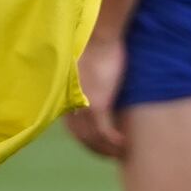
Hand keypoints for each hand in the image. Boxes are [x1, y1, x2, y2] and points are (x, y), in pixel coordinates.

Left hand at [62, 27, 131, 158]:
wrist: (100, 36)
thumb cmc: (95, 46)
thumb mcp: (85, 70)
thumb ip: (85, 84)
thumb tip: (94, 90)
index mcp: (67, 98)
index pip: (74, 129)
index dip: (87, 141)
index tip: (99, 147)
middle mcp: (72, 105)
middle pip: (83, 138)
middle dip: (97, 149)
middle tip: (112, 154)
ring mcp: (84, 107)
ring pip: (94, 139)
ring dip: (108, 149)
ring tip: (121, 153)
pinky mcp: (98, 105)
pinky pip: (105, 133)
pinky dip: (114, 142)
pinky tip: (124, 144)